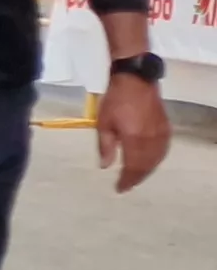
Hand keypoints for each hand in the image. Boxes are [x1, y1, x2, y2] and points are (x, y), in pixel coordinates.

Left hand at [100, 74, 171, 192]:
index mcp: (134, 139)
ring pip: (156, 160)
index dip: (126, 180)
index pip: (132, 167)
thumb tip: (105, 167)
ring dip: (146, 171)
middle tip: (126, 186)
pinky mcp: (166, 128)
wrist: (135, 80)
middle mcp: (151, 139)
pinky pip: (163, 151)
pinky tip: (149, 163)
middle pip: (146, 166)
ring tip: (135, 177)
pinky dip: (156, 160)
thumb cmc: (115, 101)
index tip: (119, 189)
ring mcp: (161, 133)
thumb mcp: (103, 124)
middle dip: (136, 178)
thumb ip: (105, 147)